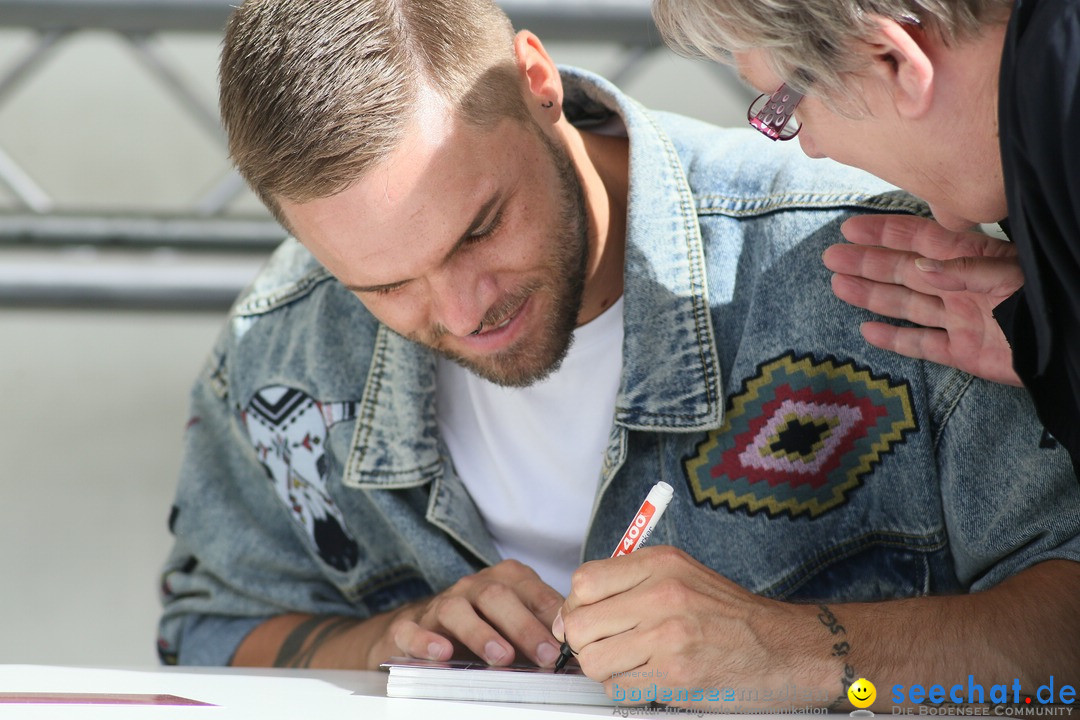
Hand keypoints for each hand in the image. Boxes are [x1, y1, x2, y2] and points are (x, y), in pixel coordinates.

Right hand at [376, 559, 563, 667]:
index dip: (549, 612)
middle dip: (524, 626)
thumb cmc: (481, 624)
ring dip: (481, 633)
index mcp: (502, 580)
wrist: (421, 626)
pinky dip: (426, 641)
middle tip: (546, 655)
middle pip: (497, 597)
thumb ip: (541, 626)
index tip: (568, 639)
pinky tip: (442, 653)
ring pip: (457, 610)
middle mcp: (471, 587)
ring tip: (501, 657)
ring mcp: (440, 605)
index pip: (529, 588)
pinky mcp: (409, 627)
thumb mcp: (515, 620)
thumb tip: (579, 648)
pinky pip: (413, 630)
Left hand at [554, 547, 834, 708]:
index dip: (576, 606)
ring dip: (604, 669)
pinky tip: (647, 680)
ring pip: (594, 661)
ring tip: (629, 664)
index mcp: (661, 564)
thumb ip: (630, 583)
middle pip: (581, 624)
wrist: (786, 648)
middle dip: (585, 642)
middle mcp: (663, 595)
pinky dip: (625, 689)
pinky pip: (618, 689)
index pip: (584, 582)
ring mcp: (669, 637)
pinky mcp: (676, 676)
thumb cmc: (730, 615)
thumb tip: (573, 612)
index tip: (586, 619)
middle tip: (606, 647)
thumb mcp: (682, 575)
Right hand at [822, 214, 1023, 386]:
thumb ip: (964, 270)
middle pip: (904, 271)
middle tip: (831, 257)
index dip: (885, 233)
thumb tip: (918, 267)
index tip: (851, 228)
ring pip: (906, 304)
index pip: (921, 240)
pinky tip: (868, 330)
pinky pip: (922, 344)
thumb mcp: (1008, 276)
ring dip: (871, 295)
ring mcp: (959, 319)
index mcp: (972, 261)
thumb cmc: (1043, 302)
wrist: (1067, 347)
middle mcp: (959, 286)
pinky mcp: (963, 352)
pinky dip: (894, 338)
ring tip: (838, 285)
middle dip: (867, 263)